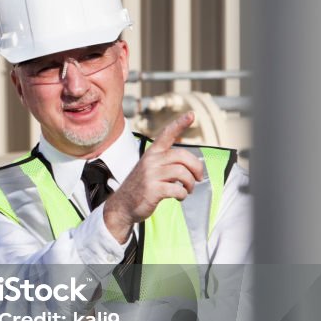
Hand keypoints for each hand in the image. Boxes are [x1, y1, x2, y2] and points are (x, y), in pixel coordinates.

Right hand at [102, 111, 203, 243]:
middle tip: (198, 178)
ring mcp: (151, 175)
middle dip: (196, 167)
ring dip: (190, 183)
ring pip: (182, 173)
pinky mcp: (153, 190)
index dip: (180, 124)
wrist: (122, 205)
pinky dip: (182, 194)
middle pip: (182, 156)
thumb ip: (167, 163)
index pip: (167, 134)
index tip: (191, 114)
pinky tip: (179, 197)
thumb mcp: (149, 169)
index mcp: (151, 153)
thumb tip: (192, 166)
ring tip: (188, 189)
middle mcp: (151, 161)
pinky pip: (177, 189)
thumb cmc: (141, 187)